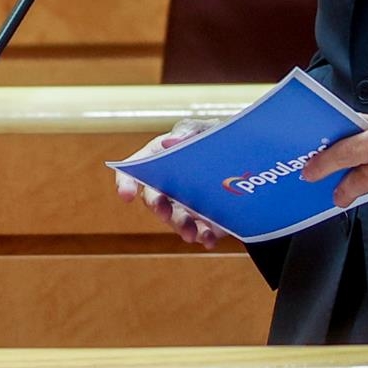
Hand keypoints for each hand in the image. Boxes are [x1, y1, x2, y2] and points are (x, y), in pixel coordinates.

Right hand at [113, 119, 222, 248]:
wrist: (241, 156)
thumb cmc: (213, 138)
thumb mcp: (203, 128)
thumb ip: (188, 131)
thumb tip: (170, 142)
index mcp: (159, 158)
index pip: (134, 170)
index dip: (126, 182)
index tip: (126, 195)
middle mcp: (167, 185)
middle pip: (155, 199)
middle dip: (158, 207)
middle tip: (164, 212)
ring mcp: (185, 205)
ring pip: (175, 219)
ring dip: (181, 227)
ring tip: (192, 233)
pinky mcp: (205, 220)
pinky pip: (200, 232)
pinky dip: (204, 237)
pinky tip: (209, 239)